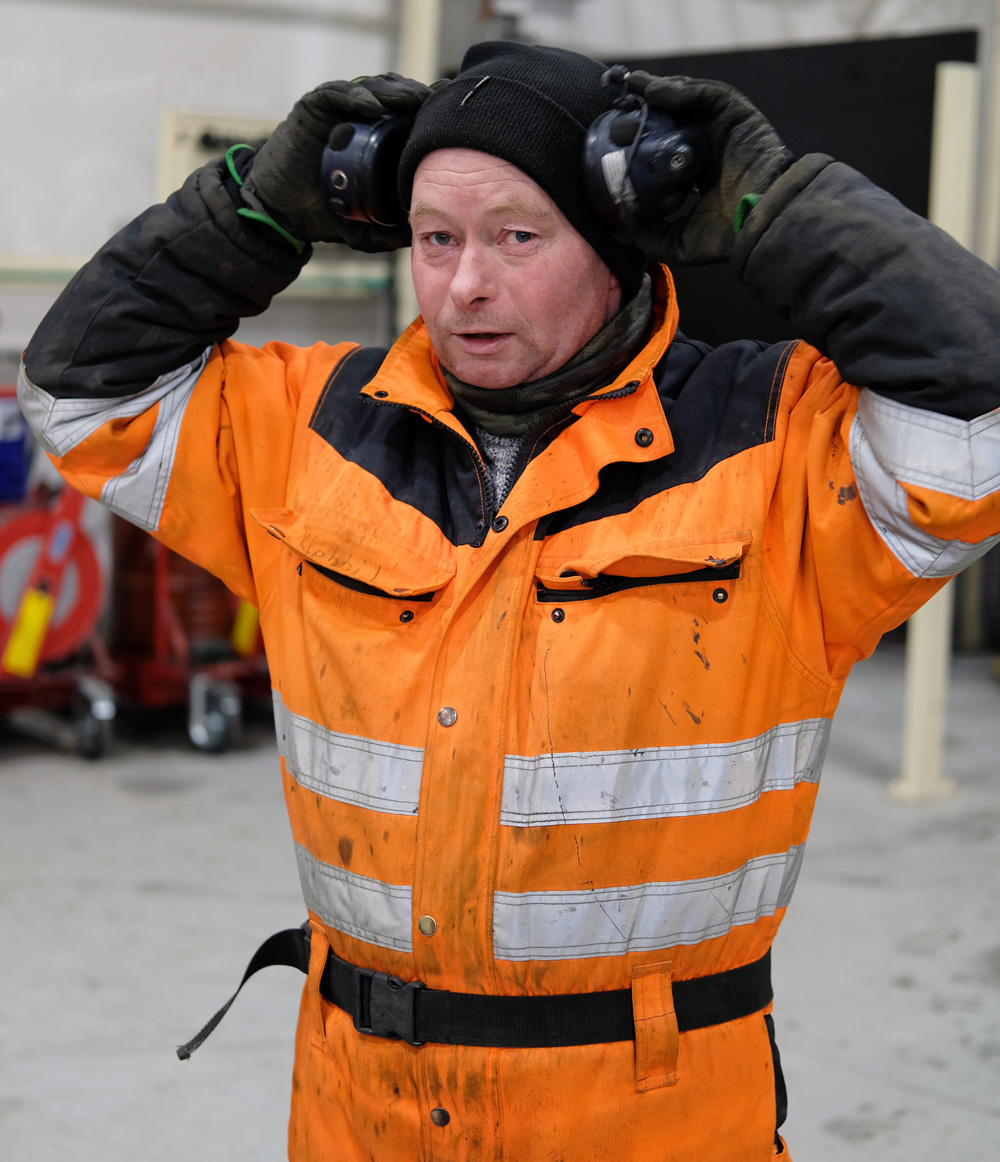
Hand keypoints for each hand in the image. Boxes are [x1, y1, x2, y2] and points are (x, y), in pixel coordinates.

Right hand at [242, 74, 434, 250]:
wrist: (281, 215)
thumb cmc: (321, 216)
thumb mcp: (363, 229)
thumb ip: (389, 233)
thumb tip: (418, 238)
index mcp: (375, 143)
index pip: (408, 119)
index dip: (429, 114)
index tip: (456, 119)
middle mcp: (358, 123)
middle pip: (395, 97)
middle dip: (418, 97)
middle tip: (440, 102)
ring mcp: (336, 113)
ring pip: (371, 90)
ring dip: (394, 92)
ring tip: (413, 100)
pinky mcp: (313, 109)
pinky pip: (337, 94)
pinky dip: (357, 97)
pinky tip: (375, 106)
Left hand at [620, 73, 793, 264]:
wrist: (760, 224)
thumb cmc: (727, 237)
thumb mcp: (678, 242)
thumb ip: (649, 235)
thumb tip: (617, 232)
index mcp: (698, 172)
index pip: (665, 148)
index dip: (641, 140)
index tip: (613, 140)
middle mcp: (710, 146)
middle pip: (672, 119)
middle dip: (643, 111)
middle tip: (615, 113)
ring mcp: (724, 128)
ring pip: (686, 101)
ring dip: (656, 91)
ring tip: (628, 88)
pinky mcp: (736, 113)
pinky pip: (704, 93)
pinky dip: (678, 89)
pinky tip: (652, 91)